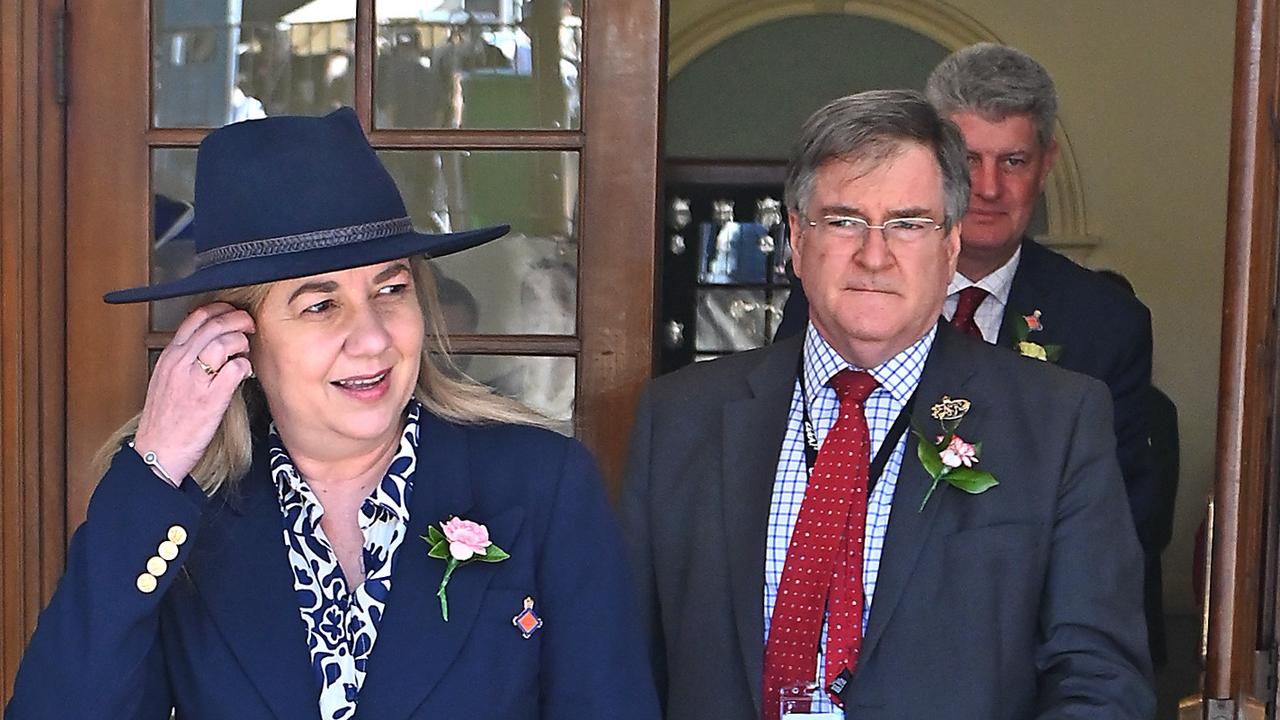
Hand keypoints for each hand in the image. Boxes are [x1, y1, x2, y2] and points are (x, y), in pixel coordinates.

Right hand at [132, 303, 255, 485]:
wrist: (158, 451)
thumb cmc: (165, 419)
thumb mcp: (166, 380)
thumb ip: (184, 359)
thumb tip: (210, 343)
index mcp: (169, 357)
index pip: (195, 318)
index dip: (220, 309)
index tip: (232, 312)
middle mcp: (180, 363)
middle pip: (214, 324)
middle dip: (238, 319)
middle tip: (249, 325)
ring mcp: (195, 379)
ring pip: (225, 342)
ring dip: (242, 342)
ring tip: (245, 351)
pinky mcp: (211, 398)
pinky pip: (235, 369)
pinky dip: (244, 366)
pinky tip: (244, 372)